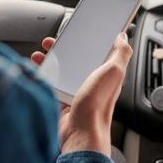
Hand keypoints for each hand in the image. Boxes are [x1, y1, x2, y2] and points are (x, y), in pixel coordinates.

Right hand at [31, 34, 133, 155]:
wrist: (80, 133)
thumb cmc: (98, 105)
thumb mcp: (113, 72)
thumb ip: (121, 53)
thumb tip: (123, 37)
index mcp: (106, 73)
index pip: (99, 50)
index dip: (90, 39)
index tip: (79, 29)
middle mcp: (93, 81)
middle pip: (78, 58)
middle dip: (65, 48)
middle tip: (54, 41)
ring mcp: (77, 91)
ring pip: (63, 69)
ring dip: (51, 59)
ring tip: (42, 52)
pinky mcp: (63, 100)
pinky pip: (52, 84)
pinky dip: (44, 75)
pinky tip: (38, 69)